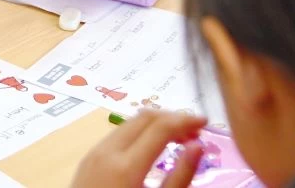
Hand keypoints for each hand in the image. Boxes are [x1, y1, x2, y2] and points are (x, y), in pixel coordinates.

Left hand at [71, 110, 207, 187]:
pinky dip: (140, 132)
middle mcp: (107, 151)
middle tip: (195, 130)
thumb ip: (179, 177)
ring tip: (178, 138)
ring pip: (130, 122)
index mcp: (126, 166)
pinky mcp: (88, 157)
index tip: (206, 123)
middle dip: (172, 118)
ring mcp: (94, 152)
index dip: (186, 120)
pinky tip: (152, 146)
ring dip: (156, 124)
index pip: (160, 127)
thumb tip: (197, 147)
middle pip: (144, 117)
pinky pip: (118, 134)